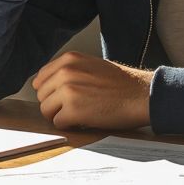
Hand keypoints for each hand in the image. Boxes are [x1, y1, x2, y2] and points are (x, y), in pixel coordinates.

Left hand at [31, 51, 151, 130]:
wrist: (142, 95)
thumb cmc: (122, 84)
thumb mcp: (92, 66)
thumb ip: (70, 72)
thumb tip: (50, 87)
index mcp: (69, 59)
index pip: (41, 78)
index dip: (50, 91)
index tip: (61, 98)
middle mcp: (65, 72)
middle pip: (41, 95)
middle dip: (54, 104)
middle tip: (73, 108)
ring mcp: (68, 91)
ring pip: (46, 110)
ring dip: (60, 115)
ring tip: (79, 114)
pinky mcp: (73, 110)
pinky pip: (57, 123)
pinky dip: (69, 125)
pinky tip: (84, 121)